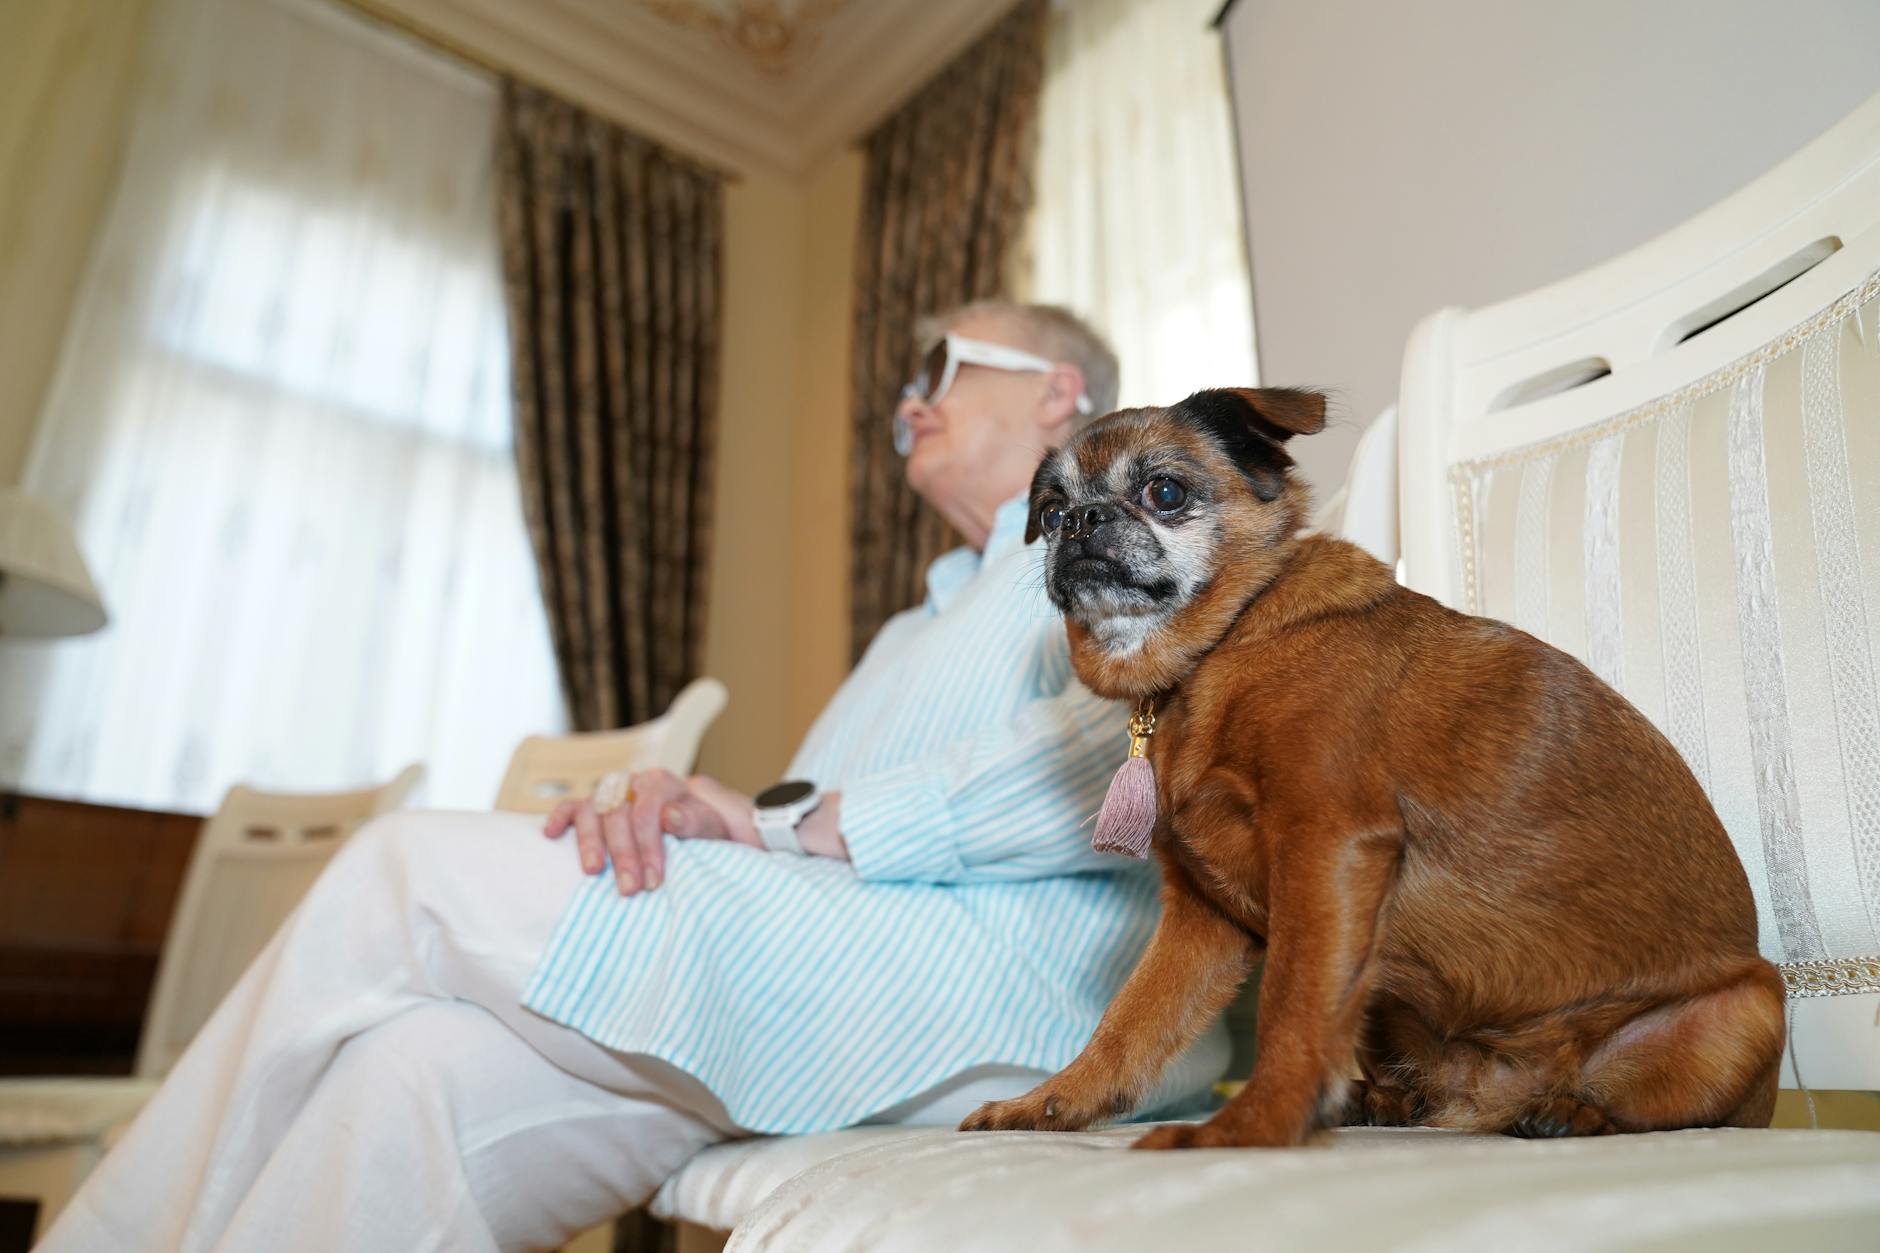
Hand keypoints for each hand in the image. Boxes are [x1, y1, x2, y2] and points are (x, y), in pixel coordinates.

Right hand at [543, 769, 758, 895]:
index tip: (654, 881)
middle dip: (623, 854)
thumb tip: (669, 816)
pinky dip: (559, 817)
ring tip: (593, 871)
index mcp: (664, 784)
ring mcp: (612, 793)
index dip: (649, 847)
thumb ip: (696, 820)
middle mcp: (634, 784)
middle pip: (618, 814)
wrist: (704, 822)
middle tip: (629, 890)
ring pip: (592, 809)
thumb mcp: (715, 825)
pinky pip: (571, 805)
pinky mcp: (594, 805)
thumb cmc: (709, 828)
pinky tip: (550, 834)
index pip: (648, 812)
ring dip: (590, 842)